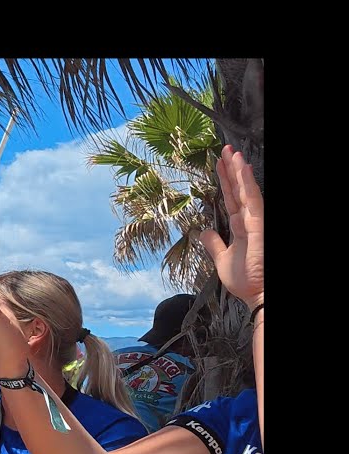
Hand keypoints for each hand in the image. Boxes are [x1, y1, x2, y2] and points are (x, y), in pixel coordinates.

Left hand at [200, 145, 263, 309]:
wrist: (259, 295)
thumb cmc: (246, 280)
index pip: (231, 198)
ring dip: (238, 171)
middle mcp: (249, 220)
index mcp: (241, 227)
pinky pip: (252, 200)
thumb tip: (205, 231)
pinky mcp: (259, 225)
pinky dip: (247, 183)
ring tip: (231, 152)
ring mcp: (256, 222)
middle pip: (239, 190)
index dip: (226, 181)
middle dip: (231, 170)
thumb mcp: (223, 260)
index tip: (219, 164)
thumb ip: (215, 245)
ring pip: (246, 190)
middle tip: (224, 149)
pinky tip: (242, 168)